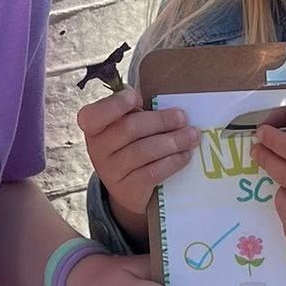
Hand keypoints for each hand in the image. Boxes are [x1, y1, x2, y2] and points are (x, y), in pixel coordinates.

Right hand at [77, 87, 197, 240]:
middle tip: (183, 117)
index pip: (92, 115)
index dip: (113, 105)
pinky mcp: (127, 190)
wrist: (129, 188)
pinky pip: (152, 172)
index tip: (136, 98)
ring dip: (172, 141)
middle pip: (129, 129)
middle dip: (160, 121)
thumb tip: (154, 95)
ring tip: (192, 136)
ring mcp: (110, 172)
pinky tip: (185, 155)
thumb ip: (133, 109)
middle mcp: (97, 150)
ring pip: (143, 151)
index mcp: (93, 127)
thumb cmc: (131, 145)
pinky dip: (172, 162)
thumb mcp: (125, 125)